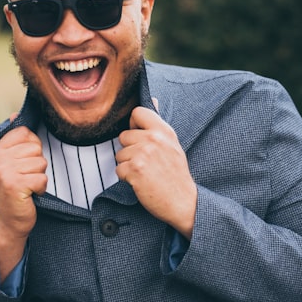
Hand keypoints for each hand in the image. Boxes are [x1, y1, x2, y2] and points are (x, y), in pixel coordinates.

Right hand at [0, 125, 47, 278]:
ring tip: (26, 186)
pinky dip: (41, 188)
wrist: (8, 222)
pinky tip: (29, 195)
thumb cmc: (14, 190)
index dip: (32, 148)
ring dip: (39, 177)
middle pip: (36, 147)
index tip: (23, 164)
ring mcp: (4, 172)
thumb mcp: (10, 162)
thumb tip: (15, 114)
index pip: (25, 133)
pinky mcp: (14, 185)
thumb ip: (14, 139)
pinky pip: (42, 178)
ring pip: (41, 162)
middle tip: (24, 178)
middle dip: (37, 164)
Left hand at [116, 105, 196, 237]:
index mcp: (164, 130)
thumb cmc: (175, 174)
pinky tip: (141, 182)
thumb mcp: (172, 144)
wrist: (183, 201)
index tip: (140, 137)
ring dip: (128, 165)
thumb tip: (153, 99)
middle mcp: (153, 139)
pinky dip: (126, 178)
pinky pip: (118, 169)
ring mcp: (143, 154)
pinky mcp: (135, 170)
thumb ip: (158, 124)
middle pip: (124, 135)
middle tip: (145, 162)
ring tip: (145, 173)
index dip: (134, 125)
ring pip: (119, 154)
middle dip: (129, 150)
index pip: (137, 112)